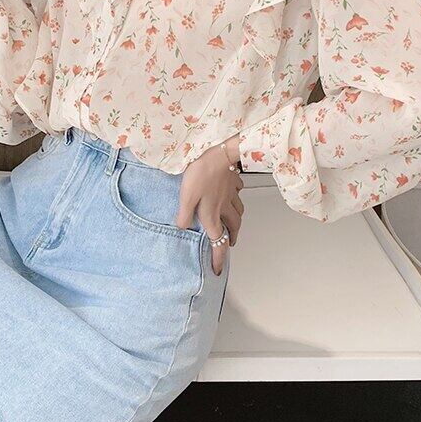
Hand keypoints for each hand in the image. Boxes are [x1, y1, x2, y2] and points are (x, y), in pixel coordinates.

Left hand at [176, 138, 243, 275]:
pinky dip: (236, 198)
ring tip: (232, 224)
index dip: (218, 258)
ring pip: (239, 212)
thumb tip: (181, 228)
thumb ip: (183, 214)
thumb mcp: (186, 197)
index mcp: (212, 214)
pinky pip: (238, 193)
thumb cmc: (200, 173)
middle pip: (233, 228)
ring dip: (236, 221)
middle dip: (232, 239)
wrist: (217, 152)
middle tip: (229, 244)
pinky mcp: (233, 181)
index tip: (218, 269)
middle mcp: (224, 207)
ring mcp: (231, 194)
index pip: (218, 242)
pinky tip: (232, 195)